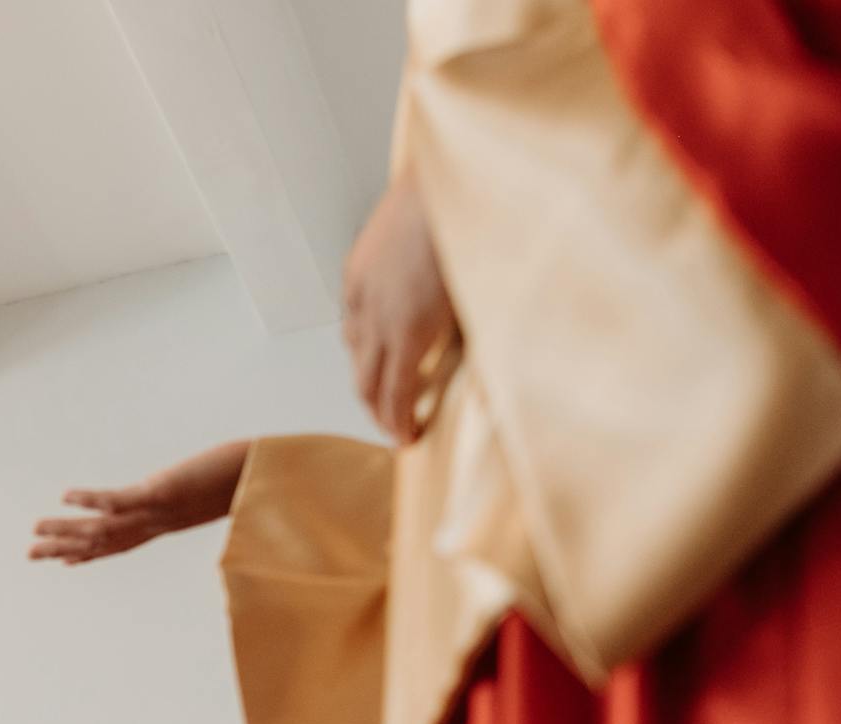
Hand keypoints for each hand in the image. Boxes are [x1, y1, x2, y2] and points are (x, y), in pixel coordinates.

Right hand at [28, 441, 248, 564]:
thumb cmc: (250, 479)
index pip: (120, 543)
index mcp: (166, 522)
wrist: (271, 477)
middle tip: (29, 554)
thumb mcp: (220, 490)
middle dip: (64, 548)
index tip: (64, 561)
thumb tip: (206, 493)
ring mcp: (156, 509)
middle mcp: (157, 522)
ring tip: (34, 530)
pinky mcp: (161, 491)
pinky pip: (119, 499)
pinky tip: (66, 496)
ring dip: (66, 529)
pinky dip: (91, 499)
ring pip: (102, 526)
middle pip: (102, 541)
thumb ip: (207, 495)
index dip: (91, 553)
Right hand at [343, 170, 461, 441]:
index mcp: (410, 331)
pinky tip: (380, 331)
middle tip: (396, 424)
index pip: (394, 399)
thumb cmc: (486, 231)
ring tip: (388, 381)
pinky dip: (363, 332)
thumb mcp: (488, 303)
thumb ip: (473, 346)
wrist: (463, 167)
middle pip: (365, 381)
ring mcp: (363, 285)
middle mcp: (377, 314)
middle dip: (380, 410)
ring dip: (368, 371)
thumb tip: (480, 378)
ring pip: (354, 346)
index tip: (409, 440)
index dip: (399, 426)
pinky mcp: (360, 261)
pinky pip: (352, 311)